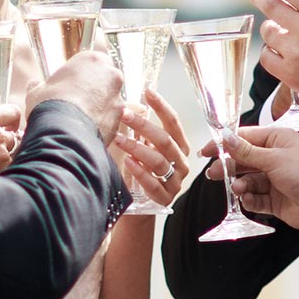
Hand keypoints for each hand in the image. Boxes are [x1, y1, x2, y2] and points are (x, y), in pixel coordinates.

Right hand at [26, 51, 123, 142]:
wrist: (63, 132)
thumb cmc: (49, 105)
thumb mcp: (37, 91)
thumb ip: (39, 85)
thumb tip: (33, 84)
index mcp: (92, 59)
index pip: (91, 62)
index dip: (81, 74)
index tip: (72, 84)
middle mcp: (110, 74)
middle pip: (104, 79)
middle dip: (94, 90)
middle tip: (76, 102)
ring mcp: (118, 95)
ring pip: (109, 99)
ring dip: (98, 107)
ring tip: (80, 119)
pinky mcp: (120, 117)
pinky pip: (111, 117)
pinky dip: (102, 122)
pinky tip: (87, 129)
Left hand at [112, 89, 192, 206]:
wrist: (140, 206)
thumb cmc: (141, 171)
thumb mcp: (144, 148)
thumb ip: (142, 131)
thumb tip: (129, 105)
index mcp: (179, 146)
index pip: (174, 122)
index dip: (162, 106)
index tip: (147, 92)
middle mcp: (181, 162)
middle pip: (165, 140)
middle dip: (143, 125)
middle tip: (123, 114)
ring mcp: (175, 181)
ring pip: (159, 161)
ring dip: (137, 147)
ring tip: (118, 139)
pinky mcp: (165, 198)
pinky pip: (154, 184)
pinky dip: (140, 172)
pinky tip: (128, 163)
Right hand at [203, 125, 298, 242]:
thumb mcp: (274, 159)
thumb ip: (246, 151)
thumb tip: (226, 138)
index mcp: (277, 139)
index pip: (244, 138)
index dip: (225, 144)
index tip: (207, 150)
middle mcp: (275, 157)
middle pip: (243, 160)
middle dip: (229, 167)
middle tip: (214, 173)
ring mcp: (275, 179)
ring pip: (247, 180)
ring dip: (240, 185)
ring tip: (238, 190)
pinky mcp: (274, 199)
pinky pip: (254, 197)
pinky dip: (249, 199)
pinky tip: (249, 200)